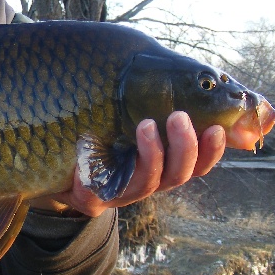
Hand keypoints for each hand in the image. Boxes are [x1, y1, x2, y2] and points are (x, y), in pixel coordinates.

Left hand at [31, 111, 225, 217]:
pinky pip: (98, 193)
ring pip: (145, 184)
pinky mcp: (90, 199)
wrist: (57, 159)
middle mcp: (146, 181)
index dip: (211, 151)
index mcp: (163, 163)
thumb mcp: (132, 110)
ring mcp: (119, 193)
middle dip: (183, 148)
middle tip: (178, 117)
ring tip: (144, 124)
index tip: (217, 128)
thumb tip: (195, 75)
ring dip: (151, 155)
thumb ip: (160, 98)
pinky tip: (94, 150)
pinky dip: (98, 174)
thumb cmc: (102, 127)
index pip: (198, 164)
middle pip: (177, 175)